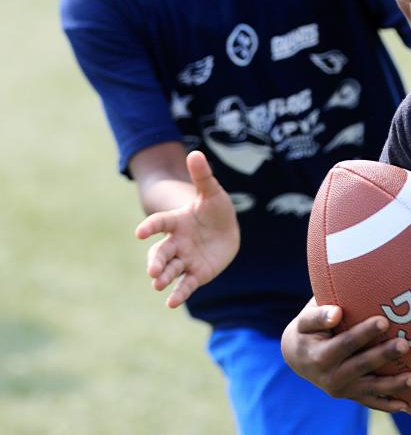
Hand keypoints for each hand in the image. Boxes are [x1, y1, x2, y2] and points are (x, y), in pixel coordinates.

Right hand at [134, 151, 239, 307]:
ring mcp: (185, 259)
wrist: (225, 230)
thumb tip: (196, 153)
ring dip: (163, 277)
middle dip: (155, 261)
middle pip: (161, 252)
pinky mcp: (196, 273)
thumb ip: (202, 176)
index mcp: (177, 221)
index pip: (160, 223)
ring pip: (170, 269)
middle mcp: (176, 242)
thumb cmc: (214, 209)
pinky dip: (178, 294)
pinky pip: (185, 285)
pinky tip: (171, 303)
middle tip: (152, 270)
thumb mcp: (212, 191)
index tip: (140, 233)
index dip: (150, 227)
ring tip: (157, 284)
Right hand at [281, 298, 410, 412]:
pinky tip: (406, 404)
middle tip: (405, 344)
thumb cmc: (307, 330)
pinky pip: (370, 402)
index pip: (345, 344)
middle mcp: (331, 378)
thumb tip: (336, 313)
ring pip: (370, 388)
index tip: (384, 321)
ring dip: (393, 385)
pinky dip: (387, 404)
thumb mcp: (305, 320)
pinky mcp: (350, 395)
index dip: (364, 333)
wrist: (298, 357)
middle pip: (361, 366)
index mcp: (320, 356)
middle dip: (384, 356)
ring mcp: (342, 390)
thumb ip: (318, 315)